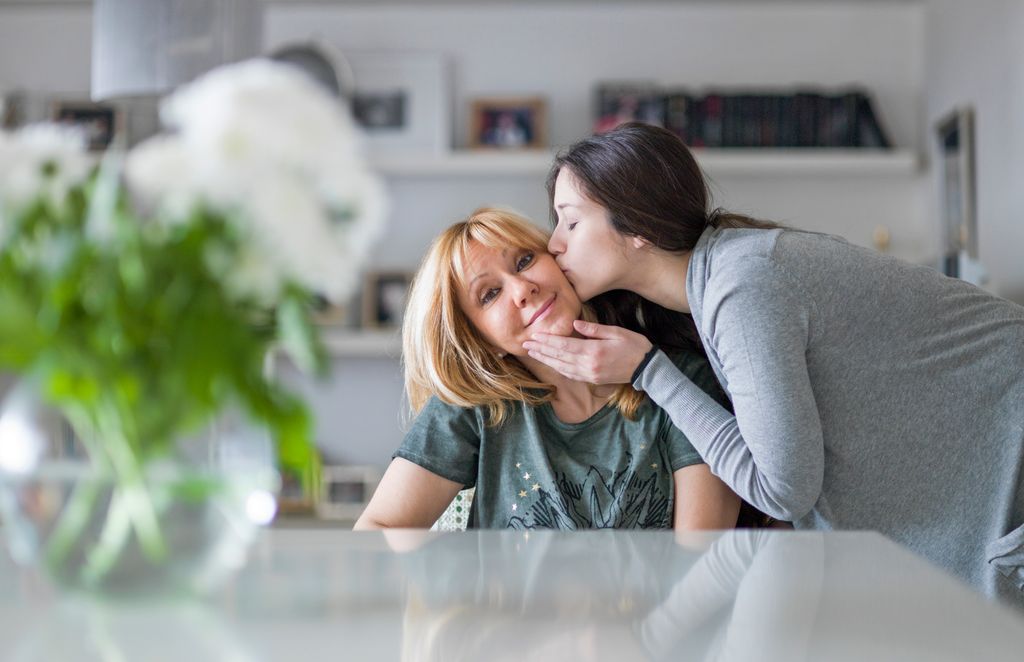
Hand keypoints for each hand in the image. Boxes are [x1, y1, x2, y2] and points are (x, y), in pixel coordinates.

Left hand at [522, 320, 653, 384]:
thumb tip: (575, 323)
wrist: (647, 368)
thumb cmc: (634, 346)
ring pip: (562, 367)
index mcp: (593, 351)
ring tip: (533, 354)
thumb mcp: (616, 332)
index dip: (547, 341)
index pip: (564, 345)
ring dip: (546, 360)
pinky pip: (570, 374)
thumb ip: (594, 329)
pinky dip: (558, 369)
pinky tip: (550, 364)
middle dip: (541, 350)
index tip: (534, 337)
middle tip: (525, 345)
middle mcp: (588, 365)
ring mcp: (590, 374)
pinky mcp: (592, 379)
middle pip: (559, 357)